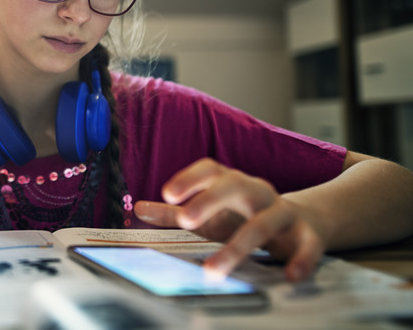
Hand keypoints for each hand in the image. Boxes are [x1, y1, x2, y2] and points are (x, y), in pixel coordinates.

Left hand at [134, 158, 324, 281]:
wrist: (303, 221)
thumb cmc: (244, 216)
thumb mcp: (209, 214)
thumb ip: (174, 212)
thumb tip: (137, 208)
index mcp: (232, 183)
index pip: (211, 169)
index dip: (190, 178)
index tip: (167, 193)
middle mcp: (258, 192)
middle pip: (236, 185)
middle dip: (210, 200)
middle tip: (185, 219)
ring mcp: (284, 212)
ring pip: (264, 221)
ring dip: (239, 246)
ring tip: (214, 270)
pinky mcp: (308, 235)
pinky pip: (308, 246)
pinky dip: (301, 260)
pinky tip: (290, 275)